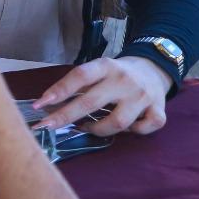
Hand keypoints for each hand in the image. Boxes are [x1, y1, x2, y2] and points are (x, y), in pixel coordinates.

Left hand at [32, 56, 170, 136]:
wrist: (154, 68)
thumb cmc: (116, 74)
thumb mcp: (98, 71)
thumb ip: (78, 85)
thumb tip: (47, 106)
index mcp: (106, 66)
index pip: (80, 76)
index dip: (59, 90)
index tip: (39, 105)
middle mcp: (124, 80)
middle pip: (92, 102)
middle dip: (65, 116)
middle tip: (46, 126)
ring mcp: (143, 96)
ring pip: (118, 122)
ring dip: (98, 129)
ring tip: (88, 127)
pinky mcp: (158, 109)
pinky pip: (144, 129)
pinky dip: (133, 132)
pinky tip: (126, 127)